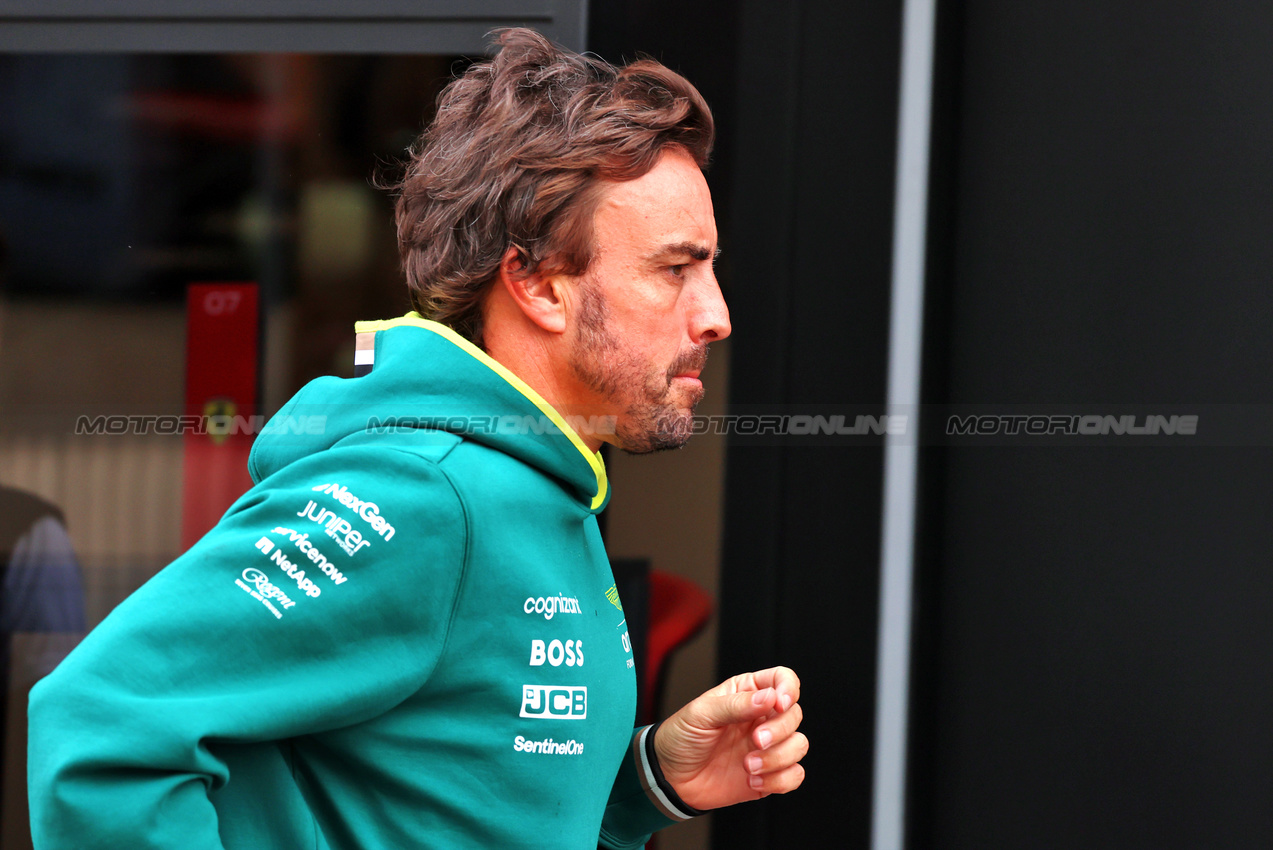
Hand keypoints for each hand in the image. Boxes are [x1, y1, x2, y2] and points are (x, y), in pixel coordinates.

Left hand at [652, 666, 806, 810]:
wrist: (669, 777)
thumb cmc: (681, 737)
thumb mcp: (701, 713)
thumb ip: (735, 704)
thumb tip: (770, 697)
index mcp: (747, 693)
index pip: (782, 679)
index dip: (788, 689)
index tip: (779, 704)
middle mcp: (762, 718)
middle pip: (794, 715)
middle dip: (779, 730)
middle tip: (754, 741)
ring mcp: (767, 747)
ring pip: (799, 745)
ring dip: (778, 758)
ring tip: (748, 766)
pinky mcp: (769, 774)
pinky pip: (794, 775)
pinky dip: (779, 780)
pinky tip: (753, 781)